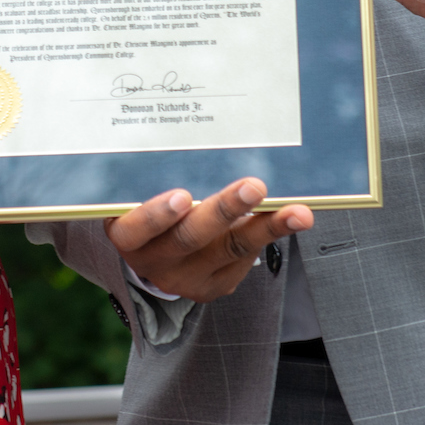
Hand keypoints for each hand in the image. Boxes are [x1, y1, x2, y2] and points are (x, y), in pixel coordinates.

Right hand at [107, 178, 312, 304]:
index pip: (136, 228)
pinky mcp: (216, 285)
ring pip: (230, 249)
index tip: (182, 196)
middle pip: (190, 238)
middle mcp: (154, 262)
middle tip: (254, 187)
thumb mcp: (141, 196)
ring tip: (296, 212)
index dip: (157, 215)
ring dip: (267, 227)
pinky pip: (245, 258)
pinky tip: (293, 218)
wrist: (158, 254)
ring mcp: (186, 278)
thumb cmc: (152, 212)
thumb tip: (204, 138)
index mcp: (128, 236)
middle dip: (225, 211)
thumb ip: (159, 177)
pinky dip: (270, 234)